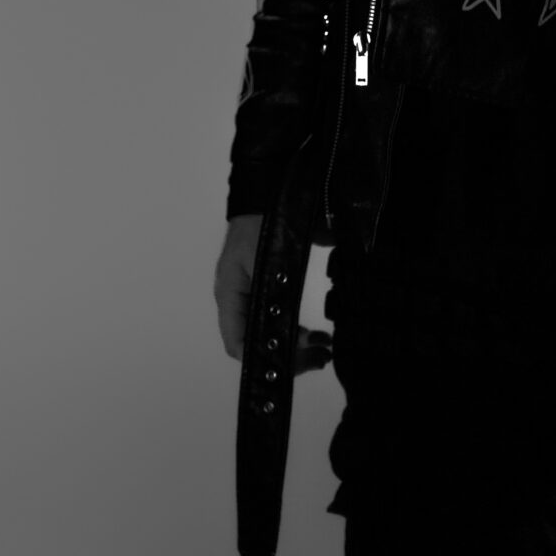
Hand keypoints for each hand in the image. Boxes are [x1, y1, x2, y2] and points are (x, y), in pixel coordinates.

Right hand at [214, 214, 332, 371]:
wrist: (268, 195)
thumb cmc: (263, 223)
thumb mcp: (266, 257)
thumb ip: (273, 291)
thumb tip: (288, 328)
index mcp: (230, 296)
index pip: (238, 344)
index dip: (265, 359)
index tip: (298, 360)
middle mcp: (238, 302)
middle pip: (257, 344)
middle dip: (289, 357)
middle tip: (321, 356)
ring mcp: (252, 297)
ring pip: (269, 335)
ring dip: (296, 347)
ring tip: (324, 348)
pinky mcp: (267, 290)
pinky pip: (278, 320)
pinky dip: (297, 331)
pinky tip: (317, 335)